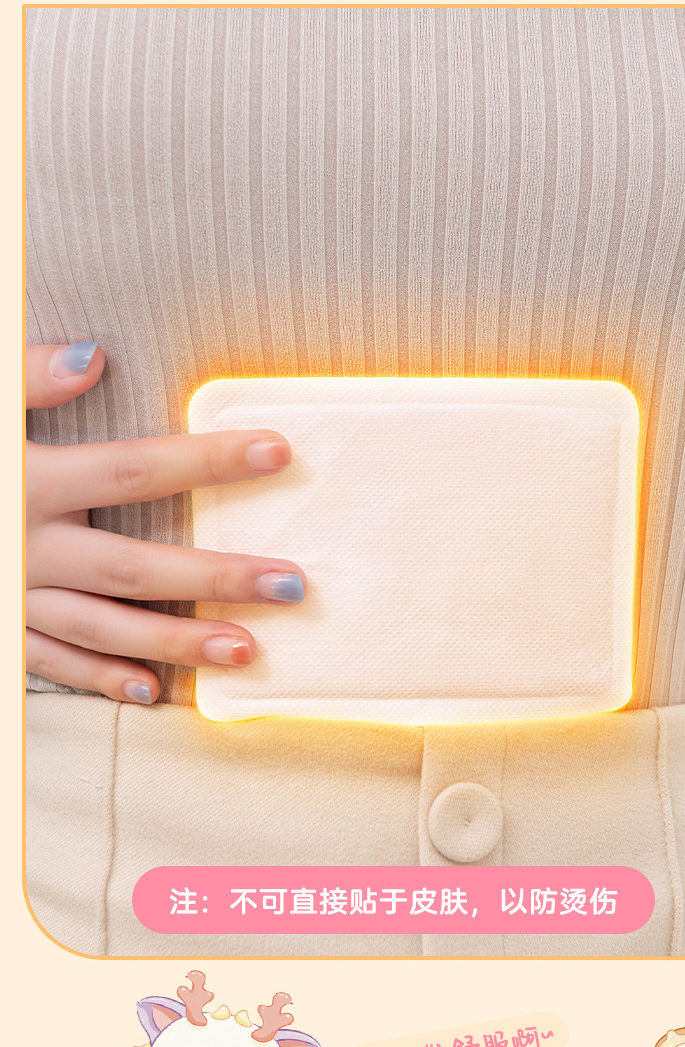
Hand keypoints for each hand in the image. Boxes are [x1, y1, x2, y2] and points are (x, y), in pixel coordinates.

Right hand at [26, 343, 305, 704]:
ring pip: (104, 628)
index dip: (207, 461)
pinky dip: (100, 681)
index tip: (277, 451)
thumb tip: (96, 354)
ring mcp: (9, 596)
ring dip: (177, 643)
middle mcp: (22, 546)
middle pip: (135, 566)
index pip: (134, 468)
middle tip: (294, 583)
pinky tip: (154, 692)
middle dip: (217, 577)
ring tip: (249, 651)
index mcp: (23, 481)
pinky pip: (50, 663)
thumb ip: (23, 375)